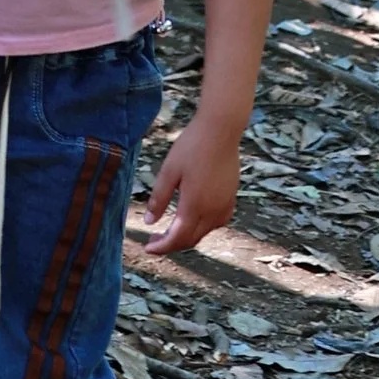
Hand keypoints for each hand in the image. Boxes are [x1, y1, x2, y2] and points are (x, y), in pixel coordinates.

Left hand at [139, 116, 240, 255]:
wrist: (220, 131)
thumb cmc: (192, 147)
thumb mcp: (168, 171)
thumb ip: (158, 199)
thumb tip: (149, 222)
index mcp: (194, 205)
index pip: (177, 238)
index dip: (161, 247)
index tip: (148, 248)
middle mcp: (212, 211)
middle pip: (190, 239)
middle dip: (171, 244)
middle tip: (154, 239)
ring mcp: (224, 206)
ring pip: (204, 233)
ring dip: (186, 236)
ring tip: (170, 229)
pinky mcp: (231, 199)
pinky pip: (216, 223)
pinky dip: (202, 227)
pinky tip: (193, 218)